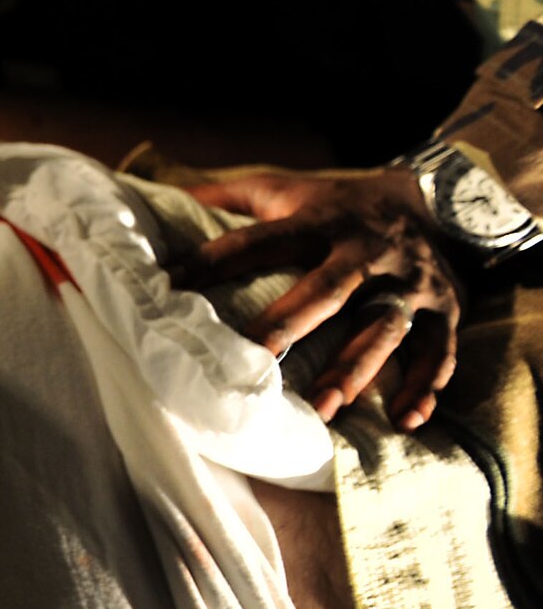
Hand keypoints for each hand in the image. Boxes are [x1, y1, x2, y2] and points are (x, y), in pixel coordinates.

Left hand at [175, 168, 460, 430]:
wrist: (444, 200)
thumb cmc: (340, 206)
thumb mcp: (288, 188)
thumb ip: (229, 195)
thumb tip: (160, 192)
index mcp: (318, 223)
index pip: (256, 241)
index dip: (212, 261)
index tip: (169, 285)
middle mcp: (366, 251)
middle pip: (328, 288)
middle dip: (293, 322)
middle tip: (259, 358)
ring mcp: (410, 282)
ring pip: (385, 327)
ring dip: (357, 369)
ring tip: (324, 409)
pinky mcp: (447, 309)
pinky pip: (439, 351)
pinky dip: (425, 386)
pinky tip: (406, 420)